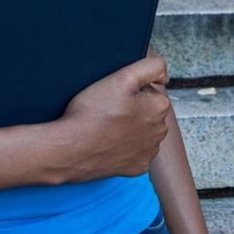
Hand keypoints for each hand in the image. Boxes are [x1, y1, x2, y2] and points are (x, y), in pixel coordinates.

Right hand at [59, 55, 170, 180]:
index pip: (151, 89)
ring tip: (107, 126)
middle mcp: (159, 131)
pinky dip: (125, 147)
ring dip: (130, 127)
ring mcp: (148, 151)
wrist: (70, 149)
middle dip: (133, 108)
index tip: (116, 95)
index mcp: (159, 107)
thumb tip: (163, 74)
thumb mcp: (122, 77)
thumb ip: (151, 67)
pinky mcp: (137, 166)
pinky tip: (109, 141)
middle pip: (148, 111)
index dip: (132, 89)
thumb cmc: (92, 115)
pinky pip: (135, 151)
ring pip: (142, 131)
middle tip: (109, 110)